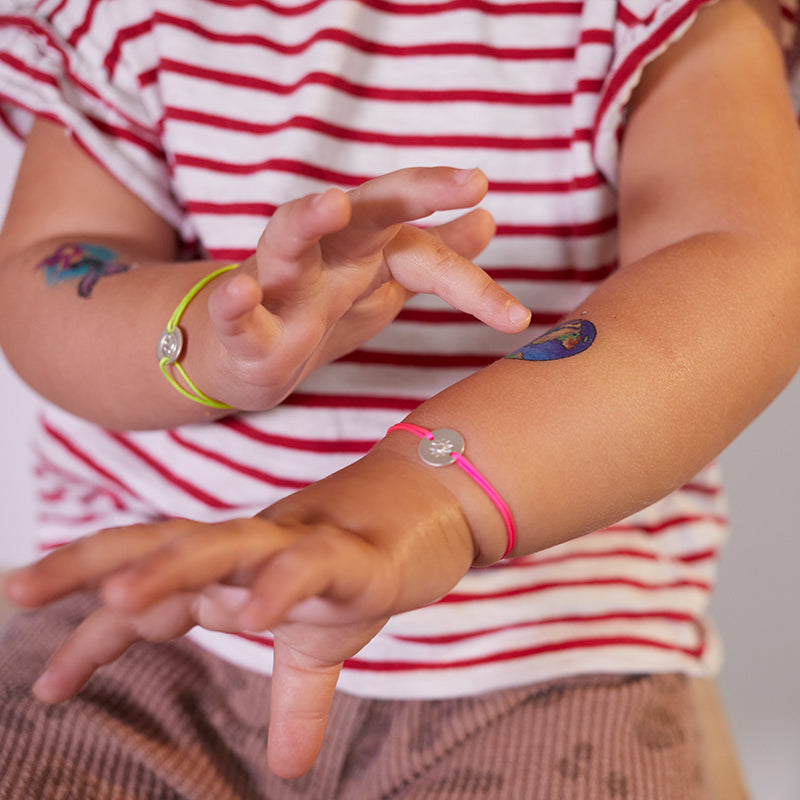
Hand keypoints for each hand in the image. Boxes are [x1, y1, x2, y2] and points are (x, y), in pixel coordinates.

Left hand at [4, 449, 476, 777]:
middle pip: (162, 543)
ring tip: (122, 597)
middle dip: (91, 563)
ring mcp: (297, 544)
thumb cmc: (361, 568)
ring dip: (172, 567)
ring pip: (223, 545)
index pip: (151, 593)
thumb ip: (292, 696)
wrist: (428, 509)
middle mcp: (252, 550)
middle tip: (18, 589)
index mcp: (232, 571)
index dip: (95, 634)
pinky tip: (254, 615)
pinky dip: (281, 584)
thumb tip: (290, 769)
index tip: (48, 688)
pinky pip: (308, 563)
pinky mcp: (350, 554)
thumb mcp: (318, 644)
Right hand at [199, 166, 530, 409]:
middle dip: (417, 192)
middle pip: (368, 211)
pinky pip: (233, 308)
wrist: (245, 353)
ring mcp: (279, 282)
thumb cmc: (319, 310)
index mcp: (365, 249)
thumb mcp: (384, 282)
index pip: (423, 245)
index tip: (512, 298)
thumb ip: (433, 257)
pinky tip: (240, 293)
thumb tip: (488, 219)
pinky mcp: (241, 324)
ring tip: (333, 202)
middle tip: (472, 178)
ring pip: (287, 240)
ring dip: (307, 218)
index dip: (469, 274)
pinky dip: (234, 301)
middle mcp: (325, 252)